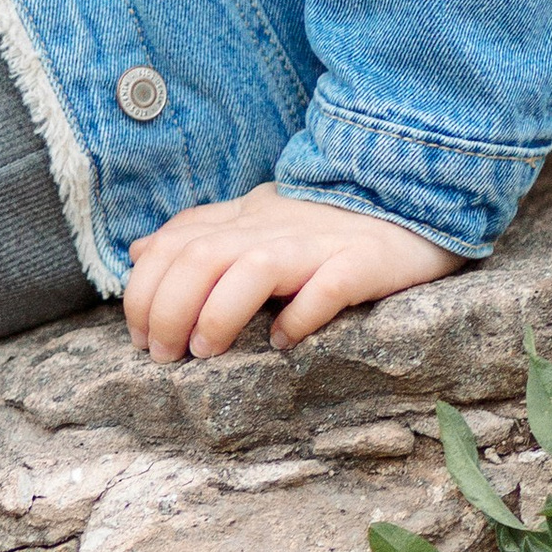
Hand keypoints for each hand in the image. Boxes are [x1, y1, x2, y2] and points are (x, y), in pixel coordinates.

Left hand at [124, 186, 459, 358]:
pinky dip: (301, 316)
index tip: (139, 334)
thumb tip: (138, 251)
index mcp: (243, 218)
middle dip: (167, 308)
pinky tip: (286, 343)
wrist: (412, 196)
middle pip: (199, 256)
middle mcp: (272, 227)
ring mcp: (317, 244)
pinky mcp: (363, 263)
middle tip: (164, 355)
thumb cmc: (326, 223)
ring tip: (204, 352)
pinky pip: (328, 287)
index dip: (144, 289)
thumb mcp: (252, 219)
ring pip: (251, 269)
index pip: (174, 243)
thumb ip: (197, 234)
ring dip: (216, 313)